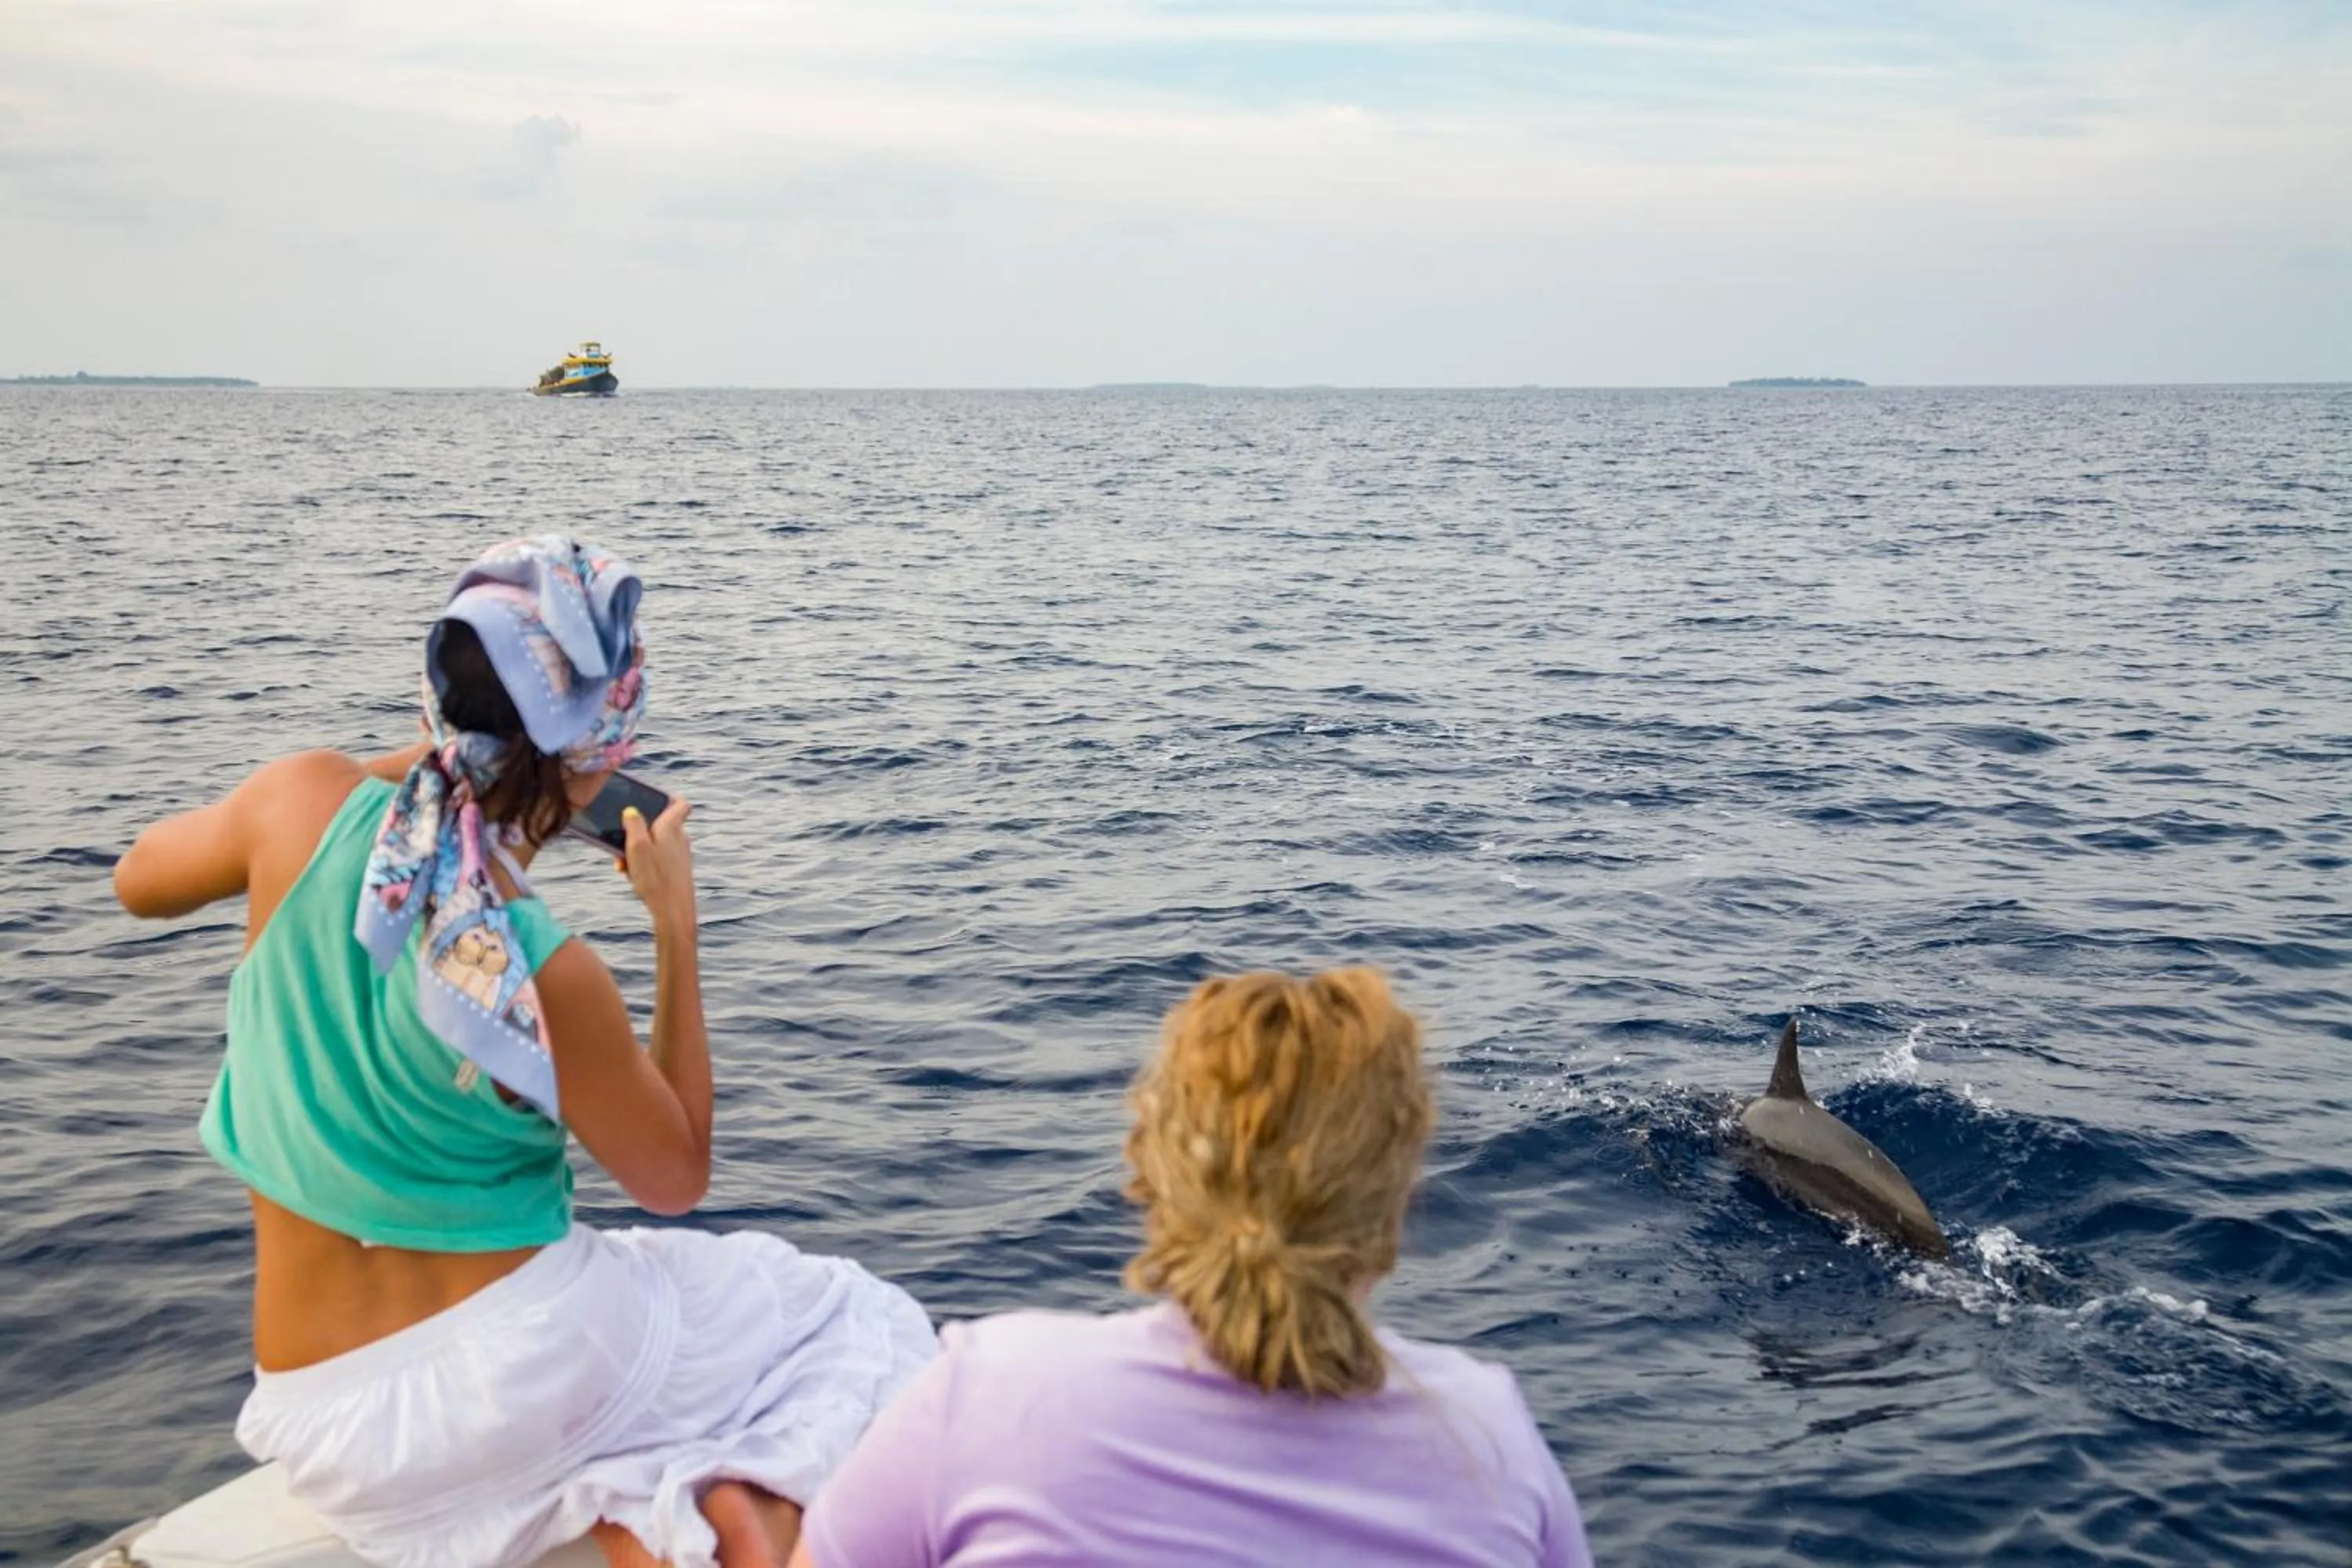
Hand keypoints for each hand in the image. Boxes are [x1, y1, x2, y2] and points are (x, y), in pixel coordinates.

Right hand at [618, 798, 696, 932]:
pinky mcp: (676, 871)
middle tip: (620, 842)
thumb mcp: (637, 846)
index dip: (667, 797)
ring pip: (654, 845)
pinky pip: (656, 861)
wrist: (673, 911)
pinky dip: (643, 864)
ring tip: (623, 865)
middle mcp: (680, 839)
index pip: (680, 803)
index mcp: (671, 827)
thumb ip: (633, 824)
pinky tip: (632, 877)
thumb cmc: (655, 878)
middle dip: (637, 832)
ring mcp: (679, 856)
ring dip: (636, 851)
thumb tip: (631, 811)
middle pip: (658, 826)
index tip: (652, 797)